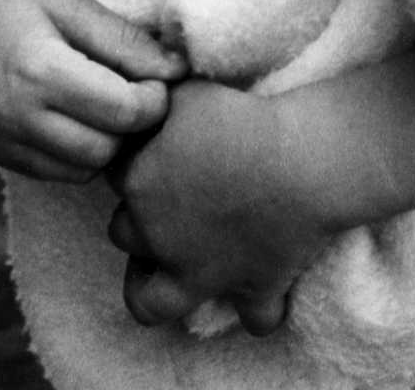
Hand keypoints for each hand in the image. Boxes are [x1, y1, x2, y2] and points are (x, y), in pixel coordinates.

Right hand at [0, 0, 183, 180]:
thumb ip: (120, 38)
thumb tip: (175, 68)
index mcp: (40, 73)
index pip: (125, 112)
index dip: (156, 98)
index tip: (158, 75)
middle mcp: (18, 119)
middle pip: (107, 150)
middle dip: (133, 125)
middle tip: (135, 89)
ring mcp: (0, 144)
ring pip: (82, 171)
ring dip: (105, 143)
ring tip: (102, 102)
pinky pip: (51, 174)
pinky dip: (73, 154)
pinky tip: (71, 116)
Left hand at [107, 81, 331, 333]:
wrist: (299, 162)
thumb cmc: (242, 118)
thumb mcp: (187, 93)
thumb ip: (157, 103)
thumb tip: (145, 103)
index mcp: (140, 184)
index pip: (115, 174)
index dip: (134, 162)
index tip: (155, 150)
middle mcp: (160, 239)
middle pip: (123, 234)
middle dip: (139, 221)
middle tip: (165, 200)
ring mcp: (203, 275)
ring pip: (151, 305)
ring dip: (159, 288)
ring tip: (179, 266)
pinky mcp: (254, 291)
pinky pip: (256, 321)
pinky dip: (262, 311)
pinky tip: (268, 293)